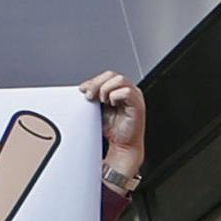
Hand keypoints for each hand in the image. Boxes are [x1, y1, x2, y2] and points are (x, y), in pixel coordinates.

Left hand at [83, 71, 144, 186]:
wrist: (121, 146)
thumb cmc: (111, 129)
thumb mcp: (97, 109)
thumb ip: (93, 96)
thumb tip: (82, 88)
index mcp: (119, 90)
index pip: (106, 75)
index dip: (93, 80)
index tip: (82, 90)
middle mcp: (128, 91)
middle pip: (112, 74)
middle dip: (97, 84)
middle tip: (89, 96)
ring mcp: (134, 97)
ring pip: (119, 80)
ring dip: (106, 89)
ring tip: (102, 101)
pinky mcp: (138, 105)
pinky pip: (127, 92)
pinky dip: (115, 96)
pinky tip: (111, 105)